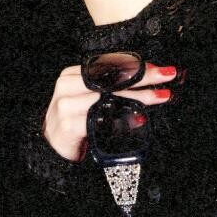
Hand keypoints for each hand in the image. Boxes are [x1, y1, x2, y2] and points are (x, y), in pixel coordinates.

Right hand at [43, 63, 175, 161]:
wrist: (51, 150)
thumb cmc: (75, 122)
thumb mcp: (90, 100)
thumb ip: (109, 89)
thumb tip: (145, 83)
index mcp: (72, 75)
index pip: (107, 65)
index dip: (134, 66)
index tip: (157, 67)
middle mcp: (66, 87)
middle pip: (109, 79)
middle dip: (141, 77)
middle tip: (165, 76)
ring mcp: (65, 106)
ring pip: (107, 98)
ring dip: (137, 97)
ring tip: (159, 96)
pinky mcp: (68, 126)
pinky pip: (99, 120)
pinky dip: (121, 119)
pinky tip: (138, 118)